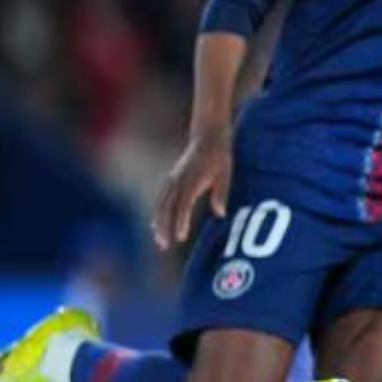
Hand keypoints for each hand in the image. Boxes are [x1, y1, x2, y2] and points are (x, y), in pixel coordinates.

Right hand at [151, 127, 232, 249]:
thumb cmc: (219, 155)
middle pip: (167, 208)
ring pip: (160, 205)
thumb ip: (221, 193)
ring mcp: (172, 180)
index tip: (181, 237)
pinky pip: (160, 200)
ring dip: (158, 223)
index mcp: (191, 180)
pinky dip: (157, 213)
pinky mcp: (170, 180)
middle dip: (164, 227)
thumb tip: (220, 213)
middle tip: (164, 245)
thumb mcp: (225, 173)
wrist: (206, 136)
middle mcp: (178, 180)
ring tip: (159, 241)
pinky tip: (155, 226)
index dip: (181, 221)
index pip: (183, 205)